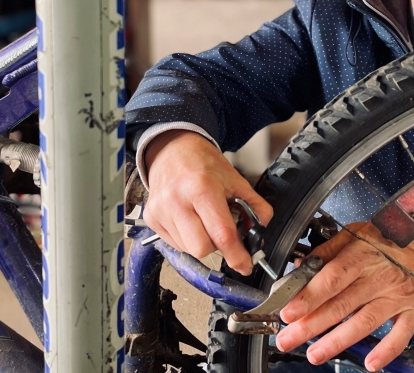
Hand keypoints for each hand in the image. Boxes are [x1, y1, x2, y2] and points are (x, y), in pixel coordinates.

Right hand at [143, 130, 272, 274]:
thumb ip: (255, 205)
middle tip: (220, 231)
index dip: (236, 255)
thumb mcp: (235, 179)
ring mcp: (161, 211)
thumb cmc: (202, 163)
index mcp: (202, 189)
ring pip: (187, 249)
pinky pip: (174, 244)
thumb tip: (262, 228)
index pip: (221, 234)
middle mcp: (178, 201)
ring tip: (202, 219)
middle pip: (201, 248)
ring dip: (201, 241)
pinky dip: (186, 238)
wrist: (172, 149)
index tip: (245, 265)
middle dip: (216, 246)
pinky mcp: (151, 218)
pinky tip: (189, 220)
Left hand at [275, 222, 413, 371]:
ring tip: (315, 354)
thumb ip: (326, 251)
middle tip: (288, 340)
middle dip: (312, 325)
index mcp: (361, 256)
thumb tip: (300, 267)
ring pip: (365, 322)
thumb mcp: (354, 234)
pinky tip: (371, 363)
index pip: (331, 279)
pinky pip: (401, 334)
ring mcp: (396, 296)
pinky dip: (387, 351)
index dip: (309, 297)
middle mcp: (378, 277)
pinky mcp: (413, 310)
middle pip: (341, 304)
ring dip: (338, 341)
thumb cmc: (385, 241)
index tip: (289, 312)